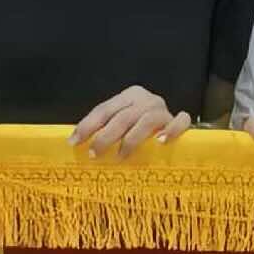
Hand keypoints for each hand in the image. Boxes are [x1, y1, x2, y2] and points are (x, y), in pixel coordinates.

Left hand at [71, 85, 191, 158]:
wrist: (173, 126)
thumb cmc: (141, 130)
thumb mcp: (121, 124)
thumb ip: (105, 129)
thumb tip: (76, 144)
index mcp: (128, 96)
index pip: (104, 109)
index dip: (87, 126)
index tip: (74, 142)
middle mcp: (146, 100)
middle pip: (122, 117)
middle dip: (105, 137)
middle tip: (94, 154)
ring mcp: (163, 109)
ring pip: (146, 121)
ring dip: (131, 140)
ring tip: (120, 157)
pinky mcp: (178, 120)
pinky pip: (179, 122)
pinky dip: (170, 131)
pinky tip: (160, 142)